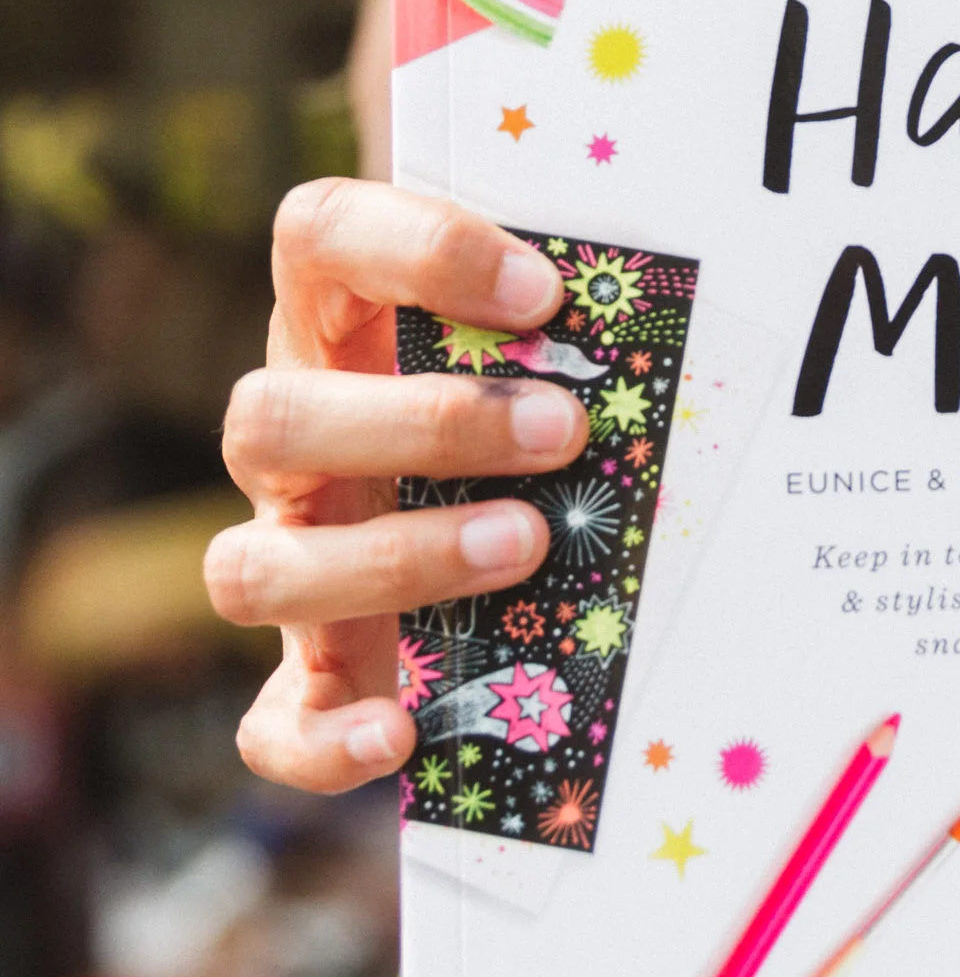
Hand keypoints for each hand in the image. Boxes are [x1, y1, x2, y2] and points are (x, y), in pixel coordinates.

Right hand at [205, 181, 587, 790]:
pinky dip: (325, 741)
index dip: (416, 249)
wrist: (491, 497)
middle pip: (269, 415)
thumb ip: (575, 322)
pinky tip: (404, 734)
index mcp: (334, 323)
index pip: (318, 235)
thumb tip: (692, 316)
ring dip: (393, 560)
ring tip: (526, 546)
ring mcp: (290, 554)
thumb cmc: (529, 399)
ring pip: (251, 566)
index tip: (545, 290)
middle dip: (423, 425)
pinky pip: (274, 723)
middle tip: (564, 431)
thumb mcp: (542, 348)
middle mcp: (291, 439)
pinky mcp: (314, 671)